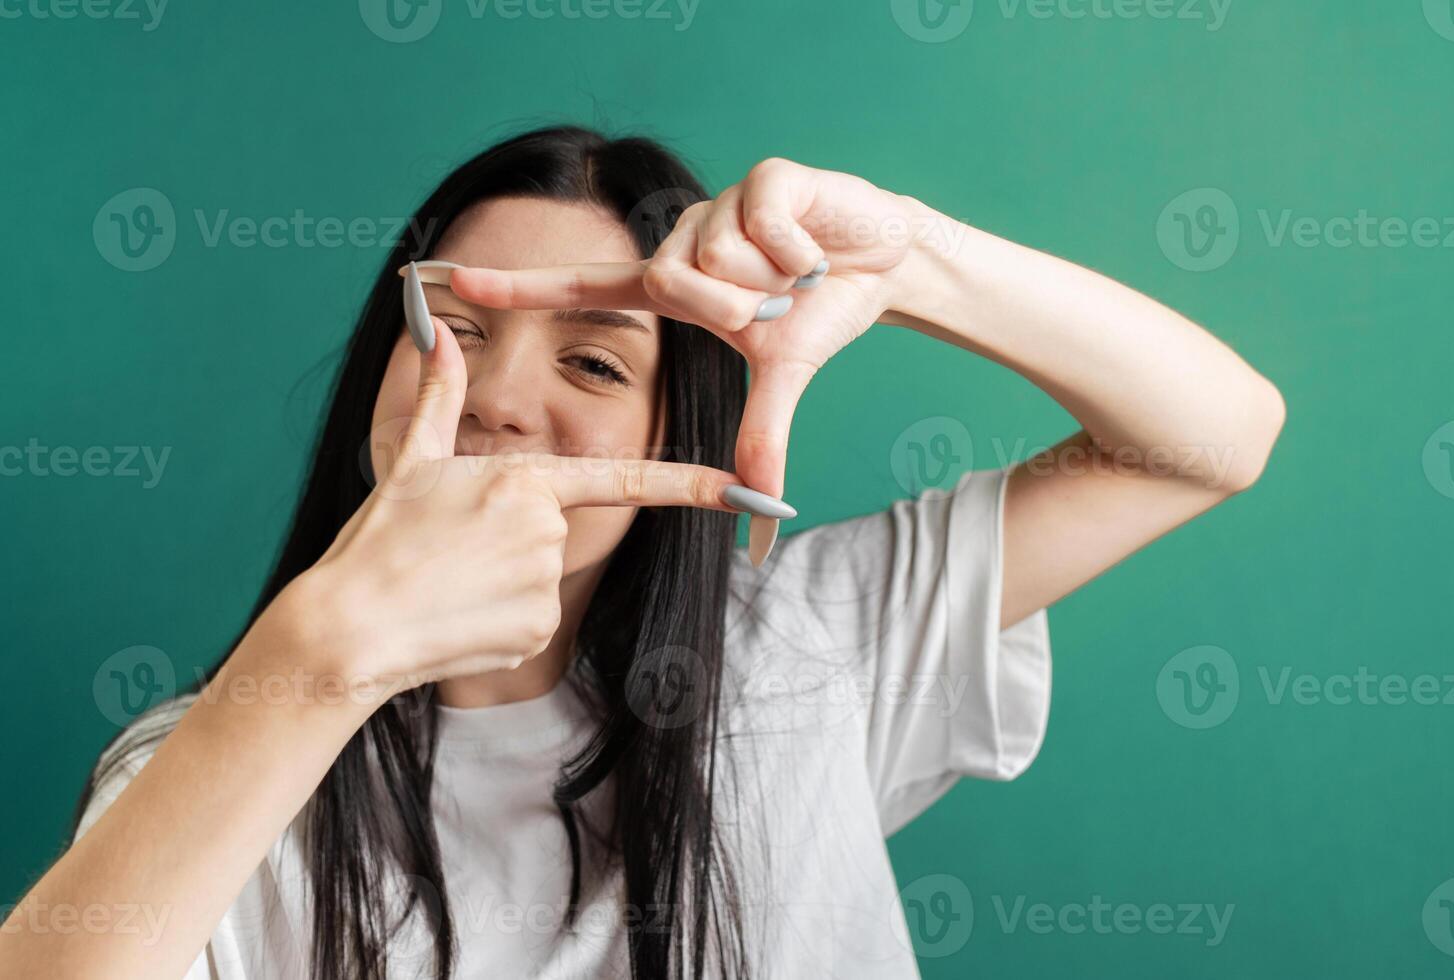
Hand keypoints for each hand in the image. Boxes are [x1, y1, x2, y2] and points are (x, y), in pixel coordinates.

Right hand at [295, 316, 757, 697]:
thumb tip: (437, 331)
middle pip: (555, 528)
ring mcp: (546, 584)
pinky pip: (530, 619)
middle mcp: (549, 530)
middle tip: (453, 550)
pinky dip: (499, 620)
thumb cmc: (380, 539)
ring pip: (541, 575)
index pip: (628, 478)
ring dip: (502, 581)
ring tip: (449, 583)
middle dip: (511, 538)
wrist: (351, 627)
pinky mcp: (537, 630)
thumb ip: (441, 396)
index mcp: (527, 479)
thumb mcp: (413, 461)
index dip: (694, 484)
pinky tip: (459, 617)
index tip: (746, 489)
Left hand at [443, 158, 926, 498]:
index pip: (579, 286)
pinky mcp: (765, 175)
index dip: (516, 285)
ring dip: (772, 278)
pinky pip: (764, 225)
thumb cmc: (818, 312)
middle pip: (670, 281)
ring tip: (798, 274)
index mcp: (671, 284)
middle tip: (770, 306)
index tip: (447, 280)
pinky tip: (817, 251)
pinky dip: (801, 253)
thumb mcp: (781, 378)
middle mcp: (682, 240)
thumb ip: (761, 439)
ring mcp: (719, 203)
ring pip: (718, 255)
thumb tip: (764, 513)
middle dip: (729, 307)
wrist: (885, 263)